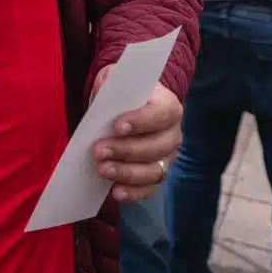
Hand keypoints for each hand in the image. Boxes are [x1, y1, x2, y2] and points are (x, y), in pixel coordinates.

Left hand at [90, 67, 182, 203]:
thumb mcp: (115, 79)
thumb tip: (104, 92)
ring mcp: (167, 157)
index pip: (161, 114)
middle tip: (98, 151)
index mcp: (168, 106)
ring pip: (155, 171)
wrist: (125, 109)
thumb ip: (111, 82)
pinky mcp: (157, 174)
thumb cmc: (122, 94)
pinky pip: (150, 188)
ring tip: (102, 169)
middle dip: (126, 150)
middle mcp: (173, 133)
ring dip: (127, 173)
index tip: (117, 126)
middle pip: (158, 147)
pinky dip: (134, 192)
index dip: (141, 121)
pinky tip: (115, 192)